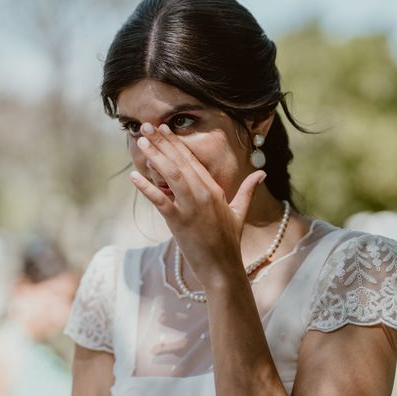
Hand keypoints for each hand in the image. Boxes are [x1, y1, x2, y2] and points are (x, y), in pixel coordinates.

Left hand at [129, 122, 265, 285]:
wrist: (223, 269)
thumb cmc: (230, 241)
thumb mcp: (239, 212)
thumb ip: (248, 190)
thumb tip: (262, 173)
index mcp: (215, 189)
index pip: (192, 160)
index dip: (177, 143)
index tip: (164, 129)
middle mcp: (203, 194)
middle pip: (180, 162)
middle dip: (162, 142)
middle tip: (147, 126)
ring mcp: (191, 207)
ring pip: (171, 175)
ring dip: (155, 157)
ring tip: (141, 142)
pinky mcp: (179, 222)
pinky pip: (160, 200)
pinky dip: (146, 188)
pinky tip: (134, 177)